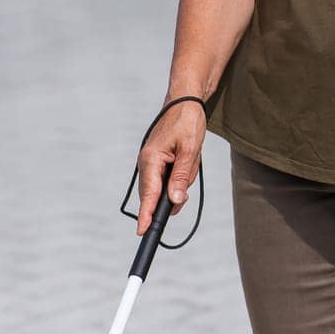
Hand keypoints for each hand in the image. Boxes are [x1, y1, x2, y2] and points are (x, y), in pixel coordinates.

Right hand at [135, 99, 207, 233]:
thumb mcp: (190, 149)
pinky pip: (171, 177)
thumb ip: (181, 177)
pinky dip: (183, 172)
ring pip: (168, 185)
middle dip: (176, 190)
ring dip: (183, 177)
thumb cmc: (188, 122)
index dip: (146, 214)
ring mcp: (152, 162)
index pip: (148, 194)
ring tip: (191, 154)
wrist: (186, 101)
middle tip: (189, 165)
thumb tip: (174, 202)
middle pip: (158, 193)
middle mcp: (147, 163)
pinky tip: (189, 157)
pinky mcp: (160, 160)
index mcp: (151, 159)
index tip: (143, 232)